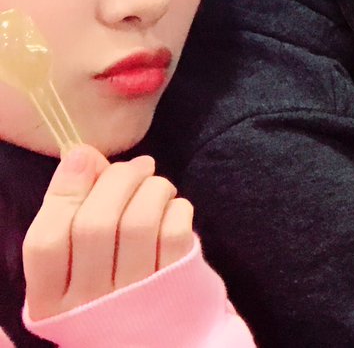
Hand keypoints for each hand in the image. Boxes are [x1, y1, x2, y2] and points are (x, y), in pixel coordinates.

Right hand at [23, 147, 194, 321]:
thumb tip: (82, 156)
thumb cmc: (114, 290)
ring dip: (152, 188)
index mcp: (50, 301)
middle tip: (137, 167)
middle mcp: (88, 304)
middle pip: (95, 225)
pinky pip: (174, 232)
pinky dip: (176, 208)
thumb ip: (74, 212)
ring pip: (138, 222)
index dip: (64, 191)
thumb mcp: (80, 265)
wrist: (165, 336)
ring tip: (156, 185)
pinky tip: (173, 208)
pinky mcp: (176, 287)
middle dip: (117, 179)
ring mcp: (134, 298)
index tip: (83, 157)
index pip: (45, 241)